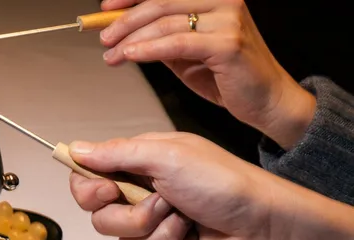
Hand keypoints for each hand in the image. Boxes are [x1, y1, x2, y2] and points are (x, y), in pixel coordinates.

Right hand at [67, 131, 353, 239]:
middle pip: (100, 218)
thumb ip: (117, 154)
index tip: (107, 192)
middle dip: (133, 217)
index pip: (87, 180)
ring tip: (188, 222)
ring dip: (160, 236)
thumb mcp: (167, 157)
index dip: (89, 191)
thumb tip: (73, 148)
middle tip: (164, 204)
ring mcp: (153, 227)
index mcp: (137, 166)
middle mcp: (140, 196)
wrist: (264, 225)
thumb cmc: (221, 182)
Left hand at [98, 0, 314, 148]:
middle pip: (160, 3)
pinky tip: (129, 56)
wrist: (265, 100)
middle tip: (103, 38)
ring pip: (165, 23)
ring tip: (110, 55)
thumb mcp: (185, 52)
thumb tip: (122, 30)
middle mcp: (223, 0)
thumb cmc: (226, 75)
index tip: (105, 7)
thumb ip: (160, 37)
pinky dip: (148, 49)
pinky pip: (177, 43)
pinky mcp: (227, 43)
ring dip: (130, 40)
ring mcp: (228, 19)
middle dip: (124, 21)